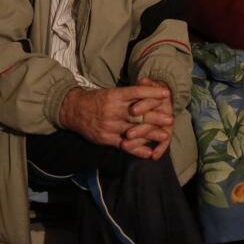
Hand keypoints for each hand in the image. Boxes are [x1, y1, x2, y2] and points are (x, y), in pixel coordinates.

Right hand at [58, 85, 172, 157]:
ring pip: (133, 130)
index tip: (166, 94)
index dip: (152, 93)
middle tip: (170, 119)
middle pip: (137, 114)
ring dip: (150, 134)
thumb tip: (150, 90)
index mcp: (114, 95)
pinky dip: (137, 150)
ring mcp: (109, 125)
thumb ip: (128, 95)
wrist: (73, 110)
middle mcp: (112, 110)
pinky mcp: (105, 138)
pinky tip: (149, 153)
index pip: (136, 93)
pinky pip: (124, 145)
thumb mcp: (111, 92)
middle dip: (155, 117)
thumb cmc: (96, 99)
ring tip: (165, 136)